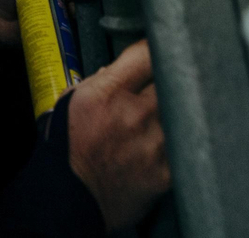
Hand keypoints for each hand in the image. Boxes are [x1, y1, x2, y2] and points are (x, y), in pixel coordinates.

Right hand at [67, 40, 170, 230]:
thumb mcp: (70, 103)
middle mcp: (135, 114)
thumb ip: (96, 82)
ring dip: (170, 114)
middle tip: (158, 88)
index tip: (157, 51)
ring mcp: (155, 144)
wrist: (69, 200)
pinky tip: (160, 146)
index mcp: (107, 93)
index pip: (146, 53)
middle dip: (165, 82)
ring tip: (155, 122)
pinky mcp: (167, 171)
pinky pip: (181, 146)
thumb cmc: (67, 151)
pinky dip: (175, 144)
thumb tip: (115, 70)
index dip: (154, 48)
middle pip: (169, 81)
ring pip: (178, 114)